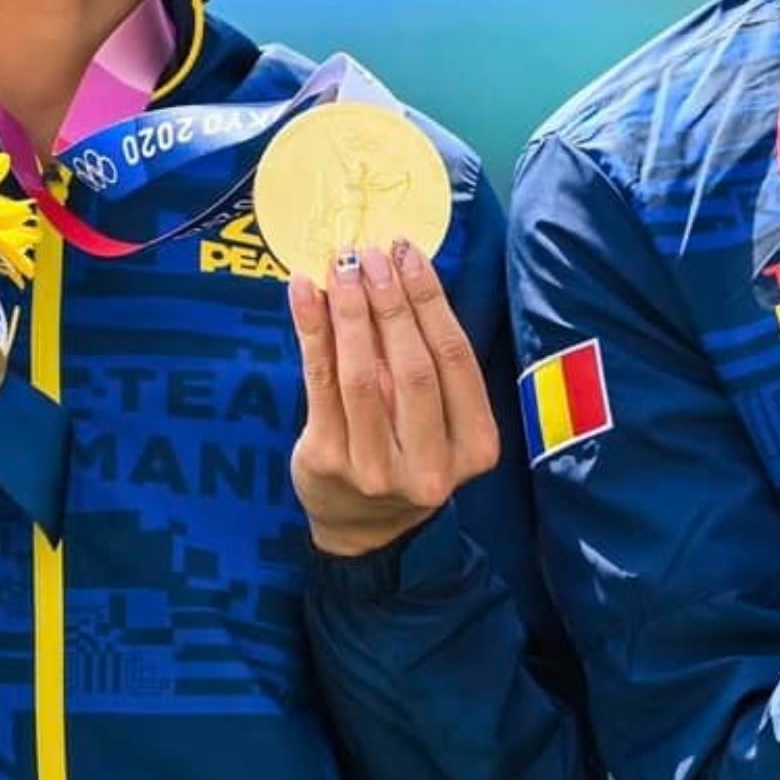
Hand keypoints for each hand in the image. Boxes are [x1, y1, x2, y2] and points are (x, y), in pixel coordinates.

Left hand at [287, 237, 502, 558]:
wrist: (362, 525)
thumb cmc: (407, 452)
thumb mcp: (437, 420)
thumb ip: (428, 361)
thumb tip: (398, 270)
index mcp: (475, 447)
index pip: (455, 360)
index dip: (431, 301)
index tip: (410, 254)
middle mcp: (431, 465)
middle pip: (413, 367)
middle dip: (391, 302)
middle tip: (372, 254)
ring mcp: (376, 469)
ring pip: (363, 375)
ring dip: (350, 312)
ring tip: (340, 266)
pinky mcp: (327, 462)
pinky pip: (318, 383)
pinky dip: (311, 330)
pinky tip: (304, 292)